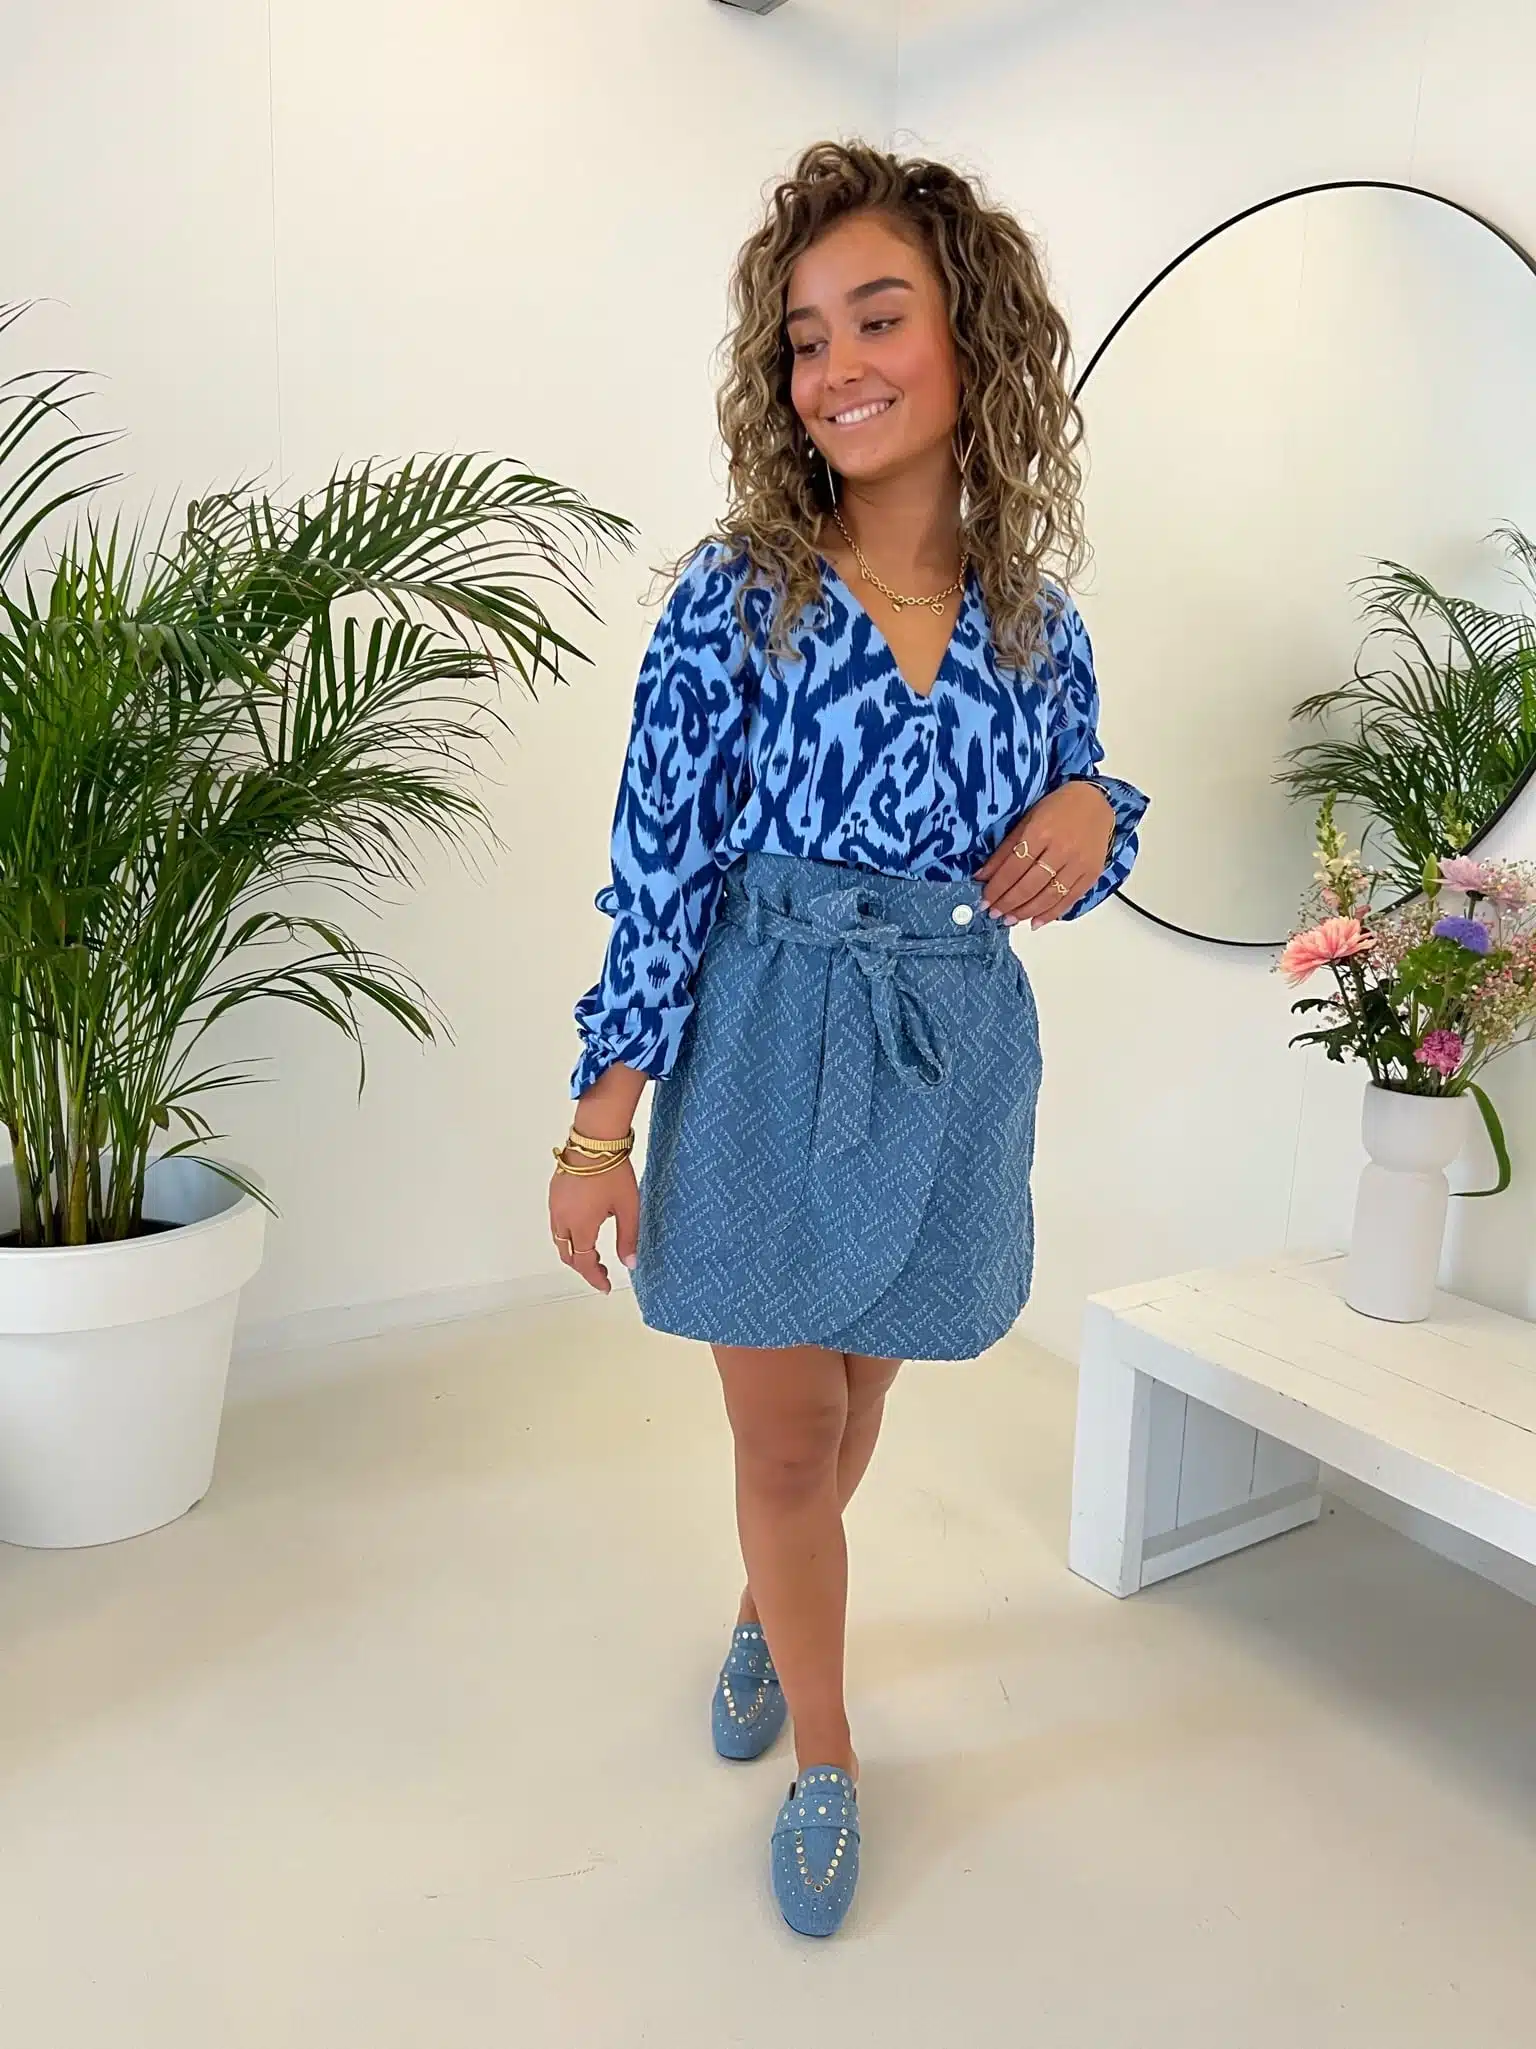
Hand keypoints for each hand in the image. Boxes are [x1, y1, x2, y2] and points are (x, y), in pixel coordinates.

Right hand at [549, 1153, 638, 1294]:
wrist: (594, 1140)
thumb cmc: (613, 1171)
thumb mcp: (628, 1207)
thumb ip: (628, 1238)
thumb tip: (630, 1264)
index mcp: (581, 1225)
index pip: (584, 1262)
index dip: (595, 1278)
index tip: (605, 1286)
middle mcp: (562, 1219)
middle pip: (568, 1254)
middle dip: (583, 1267)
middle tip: (601, 1272)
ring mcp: (555, 1205)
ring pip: (559, 1239)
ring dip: (574, 1251)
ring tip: (593, 1254)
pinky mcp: (554, 1193)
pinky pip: (556, 1223)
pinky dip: (568, 1235)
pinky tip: (584, 1229)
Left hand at [975, 781, 1114, 927]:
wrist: (1095, 802)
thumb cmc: (1058, 808)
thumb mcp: (1026, 821)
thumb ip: (1005, 850)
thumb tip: (982, 876)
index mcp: (1041, 831)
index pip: (1013, 868)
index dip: (997, 888)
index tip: (984, 901)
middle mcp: (1061, 849)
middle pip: (1029, 885)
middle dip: (1008, 903)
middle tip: (994, 913)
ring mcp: (1079, 863)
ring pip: (1048, 896)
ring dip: (1026, 912)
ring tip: (1010, 920)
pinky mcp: (1091, 873)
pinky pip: (1068, 899)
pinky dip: (1051, 914)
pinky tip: (1035, 922)